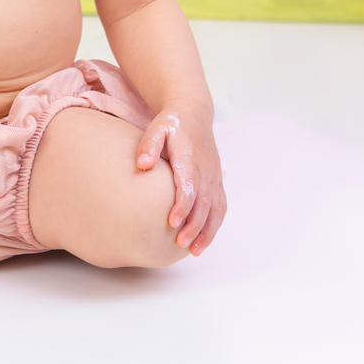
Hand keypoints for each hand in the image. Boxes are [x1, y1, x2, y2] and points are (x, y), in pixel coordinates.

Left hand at [136, 105, 225, 255]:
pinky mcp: (216, 179)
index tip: (172, 223)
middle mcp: (205, 168)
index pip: (189, 185)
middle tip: (180, 244)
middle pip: (204, 202)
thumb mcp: (156, 127)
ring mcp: (214, 175)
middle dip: (194, 225)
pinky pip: (220, 205)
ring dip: (208, 230)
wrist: (194, 112)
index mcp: (189, 156)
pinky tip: (204, 240)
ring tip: (195, 251)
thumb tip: (142, 165)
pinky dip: (215, 224)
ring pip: (216, 208)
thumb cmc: (171, 123)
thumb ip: (149, 145)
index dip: (183, 205)